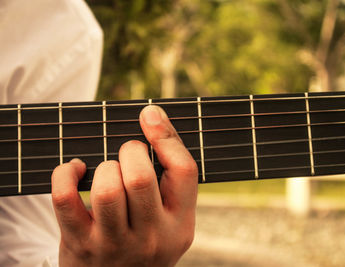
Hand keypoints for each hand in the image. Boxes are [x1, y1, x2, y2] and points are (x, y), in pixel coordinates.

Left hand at [51, 105, 197, 266]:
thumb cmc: (148, 242)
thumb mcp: (174, 220)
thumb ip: (171, 181)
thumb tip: (152, 118)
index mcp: (181, 224)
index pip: (184, 171)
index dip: (166, 137)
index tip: (150, 115)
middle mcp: (151, 236)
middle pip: (140, 178)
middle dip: (130, 152)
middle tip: (129, 154)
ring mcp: (114, 243)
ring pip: (106, 188)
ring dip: (104, 167)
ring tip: (108, 171)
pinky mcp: (80, 244)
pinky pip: (65, 198)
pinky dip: (65, 174)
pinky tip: (75, 171)